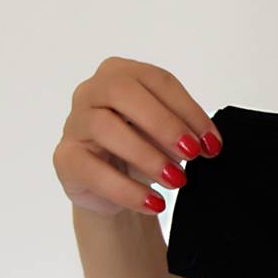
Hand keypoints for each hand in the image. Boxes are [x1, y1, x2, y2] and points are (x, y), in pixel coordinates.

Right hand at [53, 56, 222, 216]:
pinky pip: (92, 170)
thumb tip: (207, 143)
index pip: (157, 81)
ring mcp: (75, 123)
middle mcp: (92, 91)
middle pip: (123, 92)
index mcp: (122, 74)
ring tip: (176, 180)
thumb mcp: (168, 136)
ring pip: (105, 127)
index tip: (212, 143)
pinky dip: (127, 190)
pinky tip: (153, 203)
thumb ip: (185, 132)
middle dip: (163, 124)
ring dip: (147, 156)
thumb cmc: (144, 148)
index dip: (188, 111)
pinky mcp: (66, 158)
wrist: (117, 188)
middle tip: (192, 153)